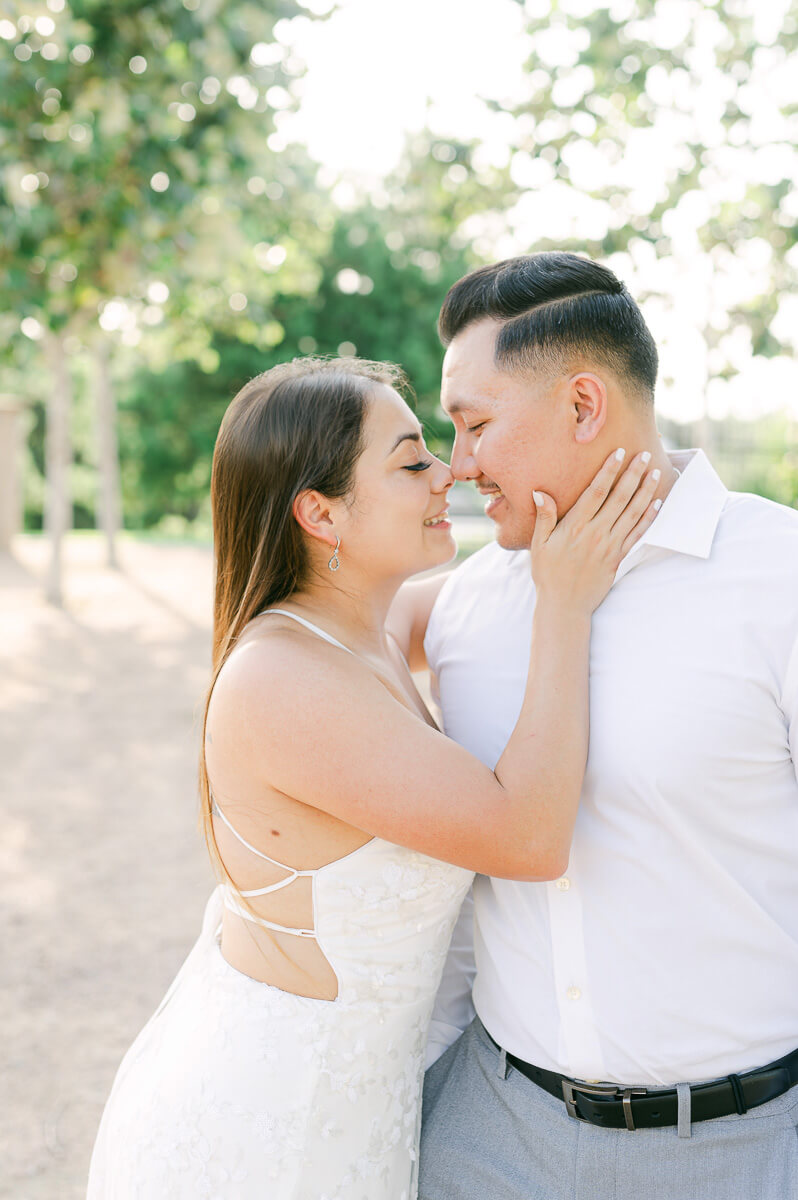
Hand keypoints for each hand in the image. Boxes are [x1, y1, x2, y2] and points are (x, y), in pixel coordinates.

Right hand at [530, 449, 660, 613]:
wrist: (565, 605)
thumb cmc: (548, 573)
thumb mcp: (539, 545)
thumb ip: (544, 517)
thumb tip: (540, 492)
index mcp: (575, 526)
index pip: (596, 492)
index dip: (609, 470)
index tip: (619, 452)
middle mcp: (596, 533)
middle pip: (620, 497)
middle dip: (634, 474)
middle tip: (646, 454)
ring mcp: (610, 545)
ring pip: (633, 513)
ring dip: (646, 491)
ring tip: (655, 473)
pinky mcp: (619, 557)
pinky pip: (638, 534)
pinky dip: (649, 518)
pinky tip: (657, 504)